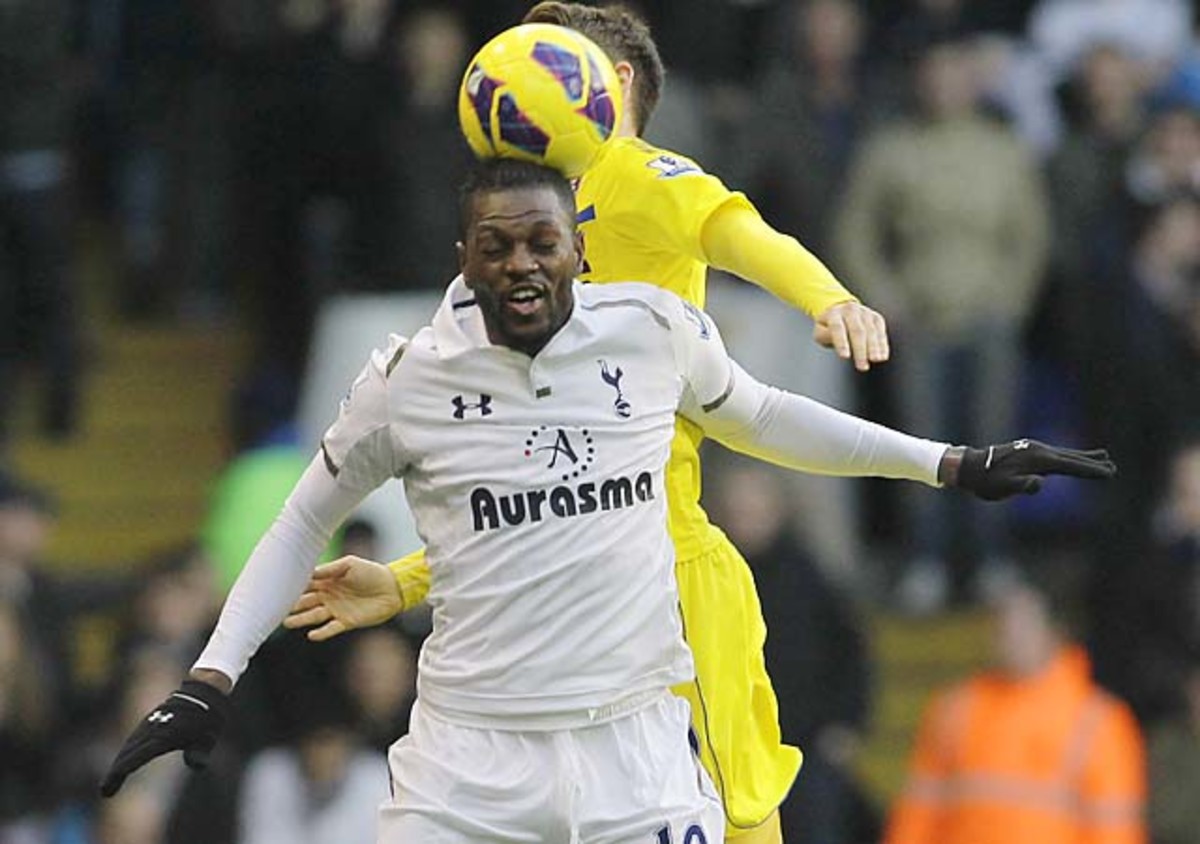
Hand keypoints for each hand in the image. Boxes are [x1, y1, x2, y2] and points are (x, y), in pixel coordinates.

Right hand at [100, 679, 228, 796]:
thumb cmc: (207, 718)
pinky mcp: (149, 722)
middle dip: (115, 773)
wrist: (203, 692)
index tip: (110, 785)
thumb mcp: (207, 738)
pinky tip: (121, 762)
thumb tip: (198, 766)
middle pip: (128, 754)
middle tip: (105, 791)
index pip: (138, 756)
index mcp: (165, 736)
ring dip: (118, 763)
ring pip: (129, 746)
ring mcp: (149, 724)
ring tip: (110, 782)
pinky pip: (133, 739)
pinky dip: (125, 752)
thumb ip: (199, 753)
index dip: (122, 771)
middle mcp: (152, 730)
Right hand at [284, 555, 403, 640]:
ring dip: (301, 620)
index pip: (306, 585)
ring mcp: (336, 610)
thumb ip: (330, 569)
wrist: (393, 588)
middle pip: (306, 602)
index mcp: (327, 581)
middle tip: (275, 608)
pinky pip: (331, 628)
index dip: (293, 587)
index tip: (278, 588)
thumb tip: (309, 573)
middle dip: (292, 605)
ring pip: (314, 616)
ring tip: (287, 622)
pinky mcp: (346, 622)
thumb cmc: (371, 572)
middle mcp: (328, 596)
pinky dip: (321, 632)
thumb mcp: (350, 564)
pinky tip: (311, 635)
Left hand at [813, 301, 889, 371]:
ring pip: (871, 330)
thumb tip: (837, 342)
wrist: (841, 309)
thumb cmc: (829, 326)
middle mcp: (851, 310)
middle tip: (862, 366)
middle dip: (860, 349)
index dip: (841, 343)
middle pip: (857, 330)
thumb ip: (826, 336)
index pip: (838, 328)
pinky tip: (883, 356)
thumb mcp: (821, 331)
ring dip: (874, 347)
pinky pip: (880, 331)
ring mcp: (865, 312)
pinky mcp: (876, 317)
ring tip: (875, 360)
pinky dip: (882, 344)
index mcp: (834, 313)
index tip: (844, 357)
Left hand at [946, 440, 1116, 500]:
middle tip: (1113, 467)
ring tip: (1103, 456)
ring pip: (1065, 453)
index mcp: (1038, 460)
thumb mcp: (1003, 488)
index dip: (1090, 470)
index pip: (1070, 466)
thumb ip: (1022, 485)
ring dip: (1084, 456)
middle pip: (1072, 457)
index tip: (1109, 474)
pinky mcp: (1028, 450)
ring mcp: (1034, 449)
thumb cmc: (986, 482)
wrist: (969, 467)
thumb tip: (1038, 484)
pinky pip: (1056, 453)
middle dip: (1092, 463)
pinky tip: (1072, 457)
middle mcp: (1039, 451)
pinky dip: (1069, 455)